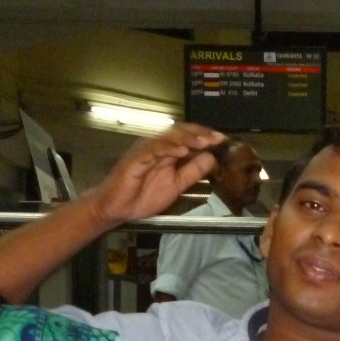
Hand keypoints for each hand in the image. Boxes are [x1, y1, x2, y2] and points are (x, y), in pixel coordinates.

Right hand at [88, 124, 225, 226]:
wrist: (118, 209)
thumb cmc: (143, 197)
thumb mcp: (176, 185)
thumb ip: (192, 172)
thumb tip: (211, 158)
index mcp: (166, 151)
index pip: (187, 136)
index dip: (204, 136)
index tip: (222, 140)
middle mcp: (156, 146)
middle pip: (179, 131)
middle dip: (200, 133)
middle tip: (217, 138)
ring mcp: (146, 150)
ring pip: (168, 136)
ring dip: (187, 138)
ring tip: (204, 142)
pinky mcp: (136, 157)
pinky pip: (153, 148)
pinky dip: (168, 147)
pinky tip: (182, 150)